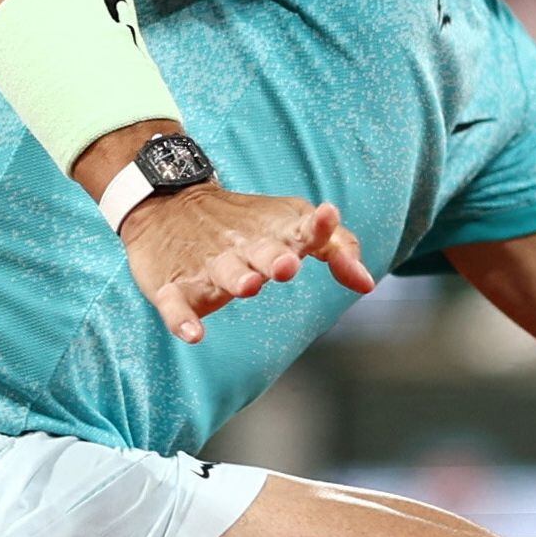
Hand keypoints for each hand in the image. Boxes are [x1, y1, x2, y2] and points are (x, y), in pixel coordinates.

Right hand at [121, 184, 377, 341]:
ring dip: (236, 279)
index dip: (318, 226)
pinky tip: (193, 334)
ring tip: (248, 286)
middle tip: (287, 265)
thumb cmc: (246, 223)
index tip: (328, 215)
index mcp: (275, 233)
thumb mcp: (293, 223)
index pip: (302, 228)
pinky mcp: (172, 285)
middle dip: (274, 258)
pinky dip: (181, 318)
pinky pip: (175, 304)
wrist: (167, 202)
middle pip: (261, 252)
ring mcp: (207, 265)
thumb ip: (336, 249)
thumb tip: (367, 284)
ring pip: (223, 272)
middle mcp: (243, 247)